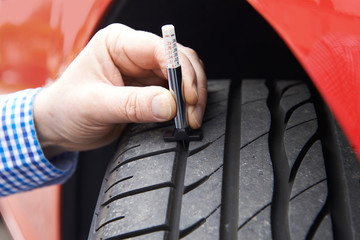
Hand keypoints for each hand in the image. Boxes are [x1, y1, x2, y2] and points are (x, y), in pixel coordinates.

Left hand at [33, 24, 206, 156]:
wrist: (59, 126)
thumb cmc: (66, 108)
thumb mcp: (95, 106)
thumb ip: (132, 104)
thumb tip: (168, 104)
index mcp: (117, 43)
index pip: (160, 48)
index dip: (180, 71)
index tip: (187, 97)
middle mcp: (134, 53)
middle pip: (179, 60)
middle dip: (191, 86)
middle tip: (191, 113)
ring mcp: (144, 71)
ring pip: (183, 76)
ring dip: (192, 97)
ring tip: (190, 118)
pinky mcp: (149, 89)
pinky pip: (176, 92)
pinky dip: (184, 105)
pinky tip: (183, 118)